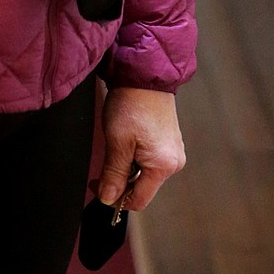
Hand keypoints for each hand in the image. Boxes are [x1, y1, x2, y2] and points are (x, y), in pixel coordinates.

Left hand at [94, 85, 185, 211]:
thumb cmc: (132, 104)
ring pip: (145, 173)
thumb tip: (108, 199)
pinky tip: (127, 139)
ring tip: (117, 144)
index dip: (116, 198)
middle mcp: (174, 162)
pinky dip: (134, 156)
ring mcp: (173, 151)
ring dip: (127, 166)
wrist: (144, 74)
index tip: (98, 187)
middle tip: (104, 162)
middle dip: (121, 180)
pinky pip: (150, 159)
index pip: (139, 200)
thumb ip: (113, 174)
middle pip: (142, 187)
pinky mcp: (169, 141)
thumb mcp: (117, 142)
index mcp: (164, 166)